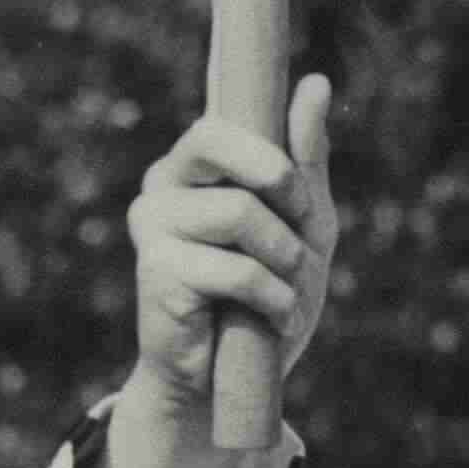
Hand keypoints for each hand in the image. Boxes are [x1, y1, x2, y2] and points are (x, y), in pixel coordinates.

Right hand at [106, 70, 337, 467]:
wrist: (230, 384)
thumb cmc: (266, 300)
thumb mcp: (303, 226)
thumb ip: (305, 159)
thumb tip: (315, 82)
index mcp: (192, 167)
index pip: (221, 123)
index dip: (270, 154)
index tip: (296, 197)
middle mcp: (162, 188)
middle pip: (219, 143)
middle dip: (280, 185)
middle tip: (300, 234)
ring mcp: (153, 228)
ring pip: (241, 213)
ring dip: (285, 260)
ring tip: (283, 292)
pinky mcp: (156, 272)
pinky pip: (238, 268)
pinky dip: (272, 298)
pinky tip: (270, 319)